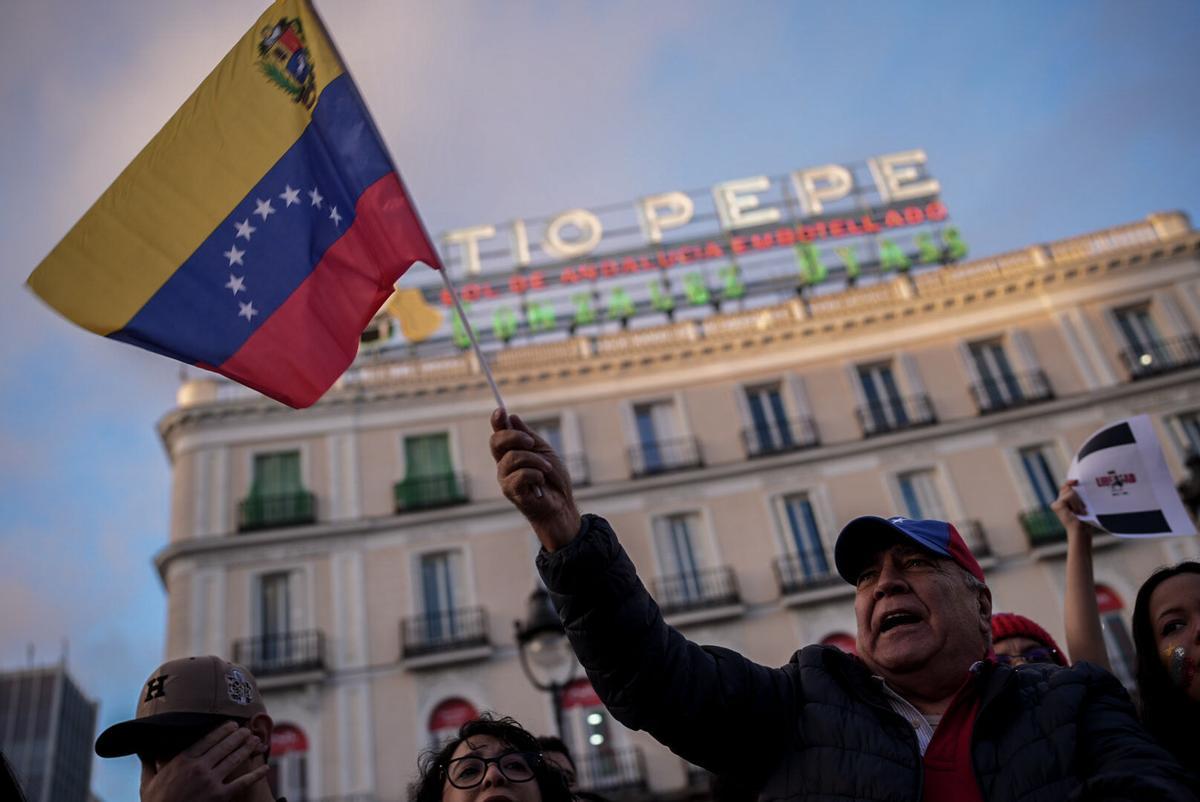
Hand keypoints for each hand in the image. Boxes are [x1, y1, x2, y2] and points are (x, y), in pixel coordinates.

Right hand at [140, 722, 268, 801]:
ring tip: (255, 741)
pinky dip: (255, 774)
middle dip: (238, 736)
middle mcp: (198, 768)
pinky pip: (242, 782)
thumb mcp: (147, 783)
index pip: (207, 739)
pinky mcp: (220, 796)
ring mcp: (210, 782)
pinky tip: (265, 768)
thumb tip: (142, 747)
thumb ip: (148, 762)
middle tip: (247, 730)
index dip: (222, 730)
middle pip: (224, 746)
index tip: (231, 724)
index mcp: (182, 761)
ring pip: (234, 759)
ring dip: (247, 748)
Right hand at [490, 408, 580, 550]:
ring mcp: (505, 478)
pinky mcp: (510, 491)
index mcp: (511, 453)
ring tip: (547, 469)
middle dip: (514, 437)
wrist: (562, 505)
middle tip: (532, 442)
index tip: (501, 410)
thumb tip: (512, 417)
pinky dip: (535, 474)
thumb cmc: (554, 480)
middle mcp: (504, 464)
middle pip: (496, 442)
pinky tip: (541, 482)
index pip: (499, 434)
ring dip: (535, 460)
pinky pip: (519, 474)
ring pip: (512, 457)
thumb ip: (528, 436)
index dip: (497, 421)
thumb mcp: (544, 452)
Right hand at [1052, 480, 1093, 539]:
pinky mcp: (1057, 505)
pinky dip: (1076, 504)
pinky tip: (1076, 512)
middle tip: (1082, 509)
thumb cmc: (1084, 521)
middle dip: (1078, 495)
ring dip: (1078, 501)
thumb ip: (1077, 496)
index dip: (1070, 482)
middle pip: (1067, 487)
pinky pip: (1069, 496)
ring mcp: (1056, 504)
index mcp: (1063, 502)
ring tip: (1080, 512)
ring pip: (1070, 491)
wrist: (1080, 531)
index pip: (1065, 487)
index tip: (1076, 481)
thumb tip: (1077, 484)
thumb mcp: (1082, 505)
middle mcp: (1057, 502)